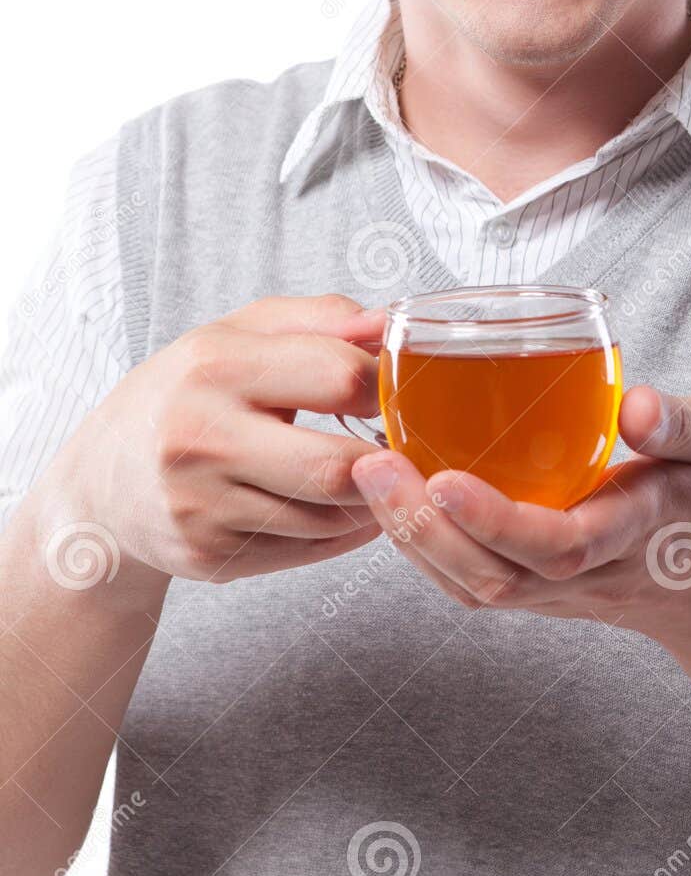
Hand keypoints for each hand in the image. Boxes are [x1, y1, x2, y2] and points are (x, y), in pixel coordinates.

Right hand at [45, 294, 388, 596]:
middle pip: (338, 466)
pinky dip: (344, 532)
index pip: (337, 376)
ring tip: (376, 473)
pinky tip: (344, 506)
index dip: (387, 384)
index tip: (398, 389)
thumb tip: (394, 323)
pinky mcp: (208, 557)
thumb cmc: (187, 393)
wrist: (104, 481)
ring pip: (330, 517)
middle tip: (401, 445)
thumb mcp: (240, 334)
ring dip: (371, 499)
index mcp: (213, 367)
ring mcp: (200, 506)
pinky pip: (309, 551)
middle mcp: (200, 438)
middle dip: (386, 459)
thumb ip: (323, 318)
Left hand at [350, 383, 690, 656]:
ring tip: (368, 472)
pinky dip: (420, 543)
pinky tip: (389, 493)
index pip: (561, 545)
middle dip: (427, 529)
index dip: (499, 521)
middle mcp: (586, 574)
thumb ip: (684, 425)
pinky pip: (467, 578)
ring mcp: (553, 591)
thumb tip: (636, 402)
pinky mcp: (530, 587)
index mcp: (635, 533)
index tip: (447, 480)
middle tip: (373, 464)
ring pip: (472, 585)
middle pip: (496, 576)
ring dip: (412, 537)